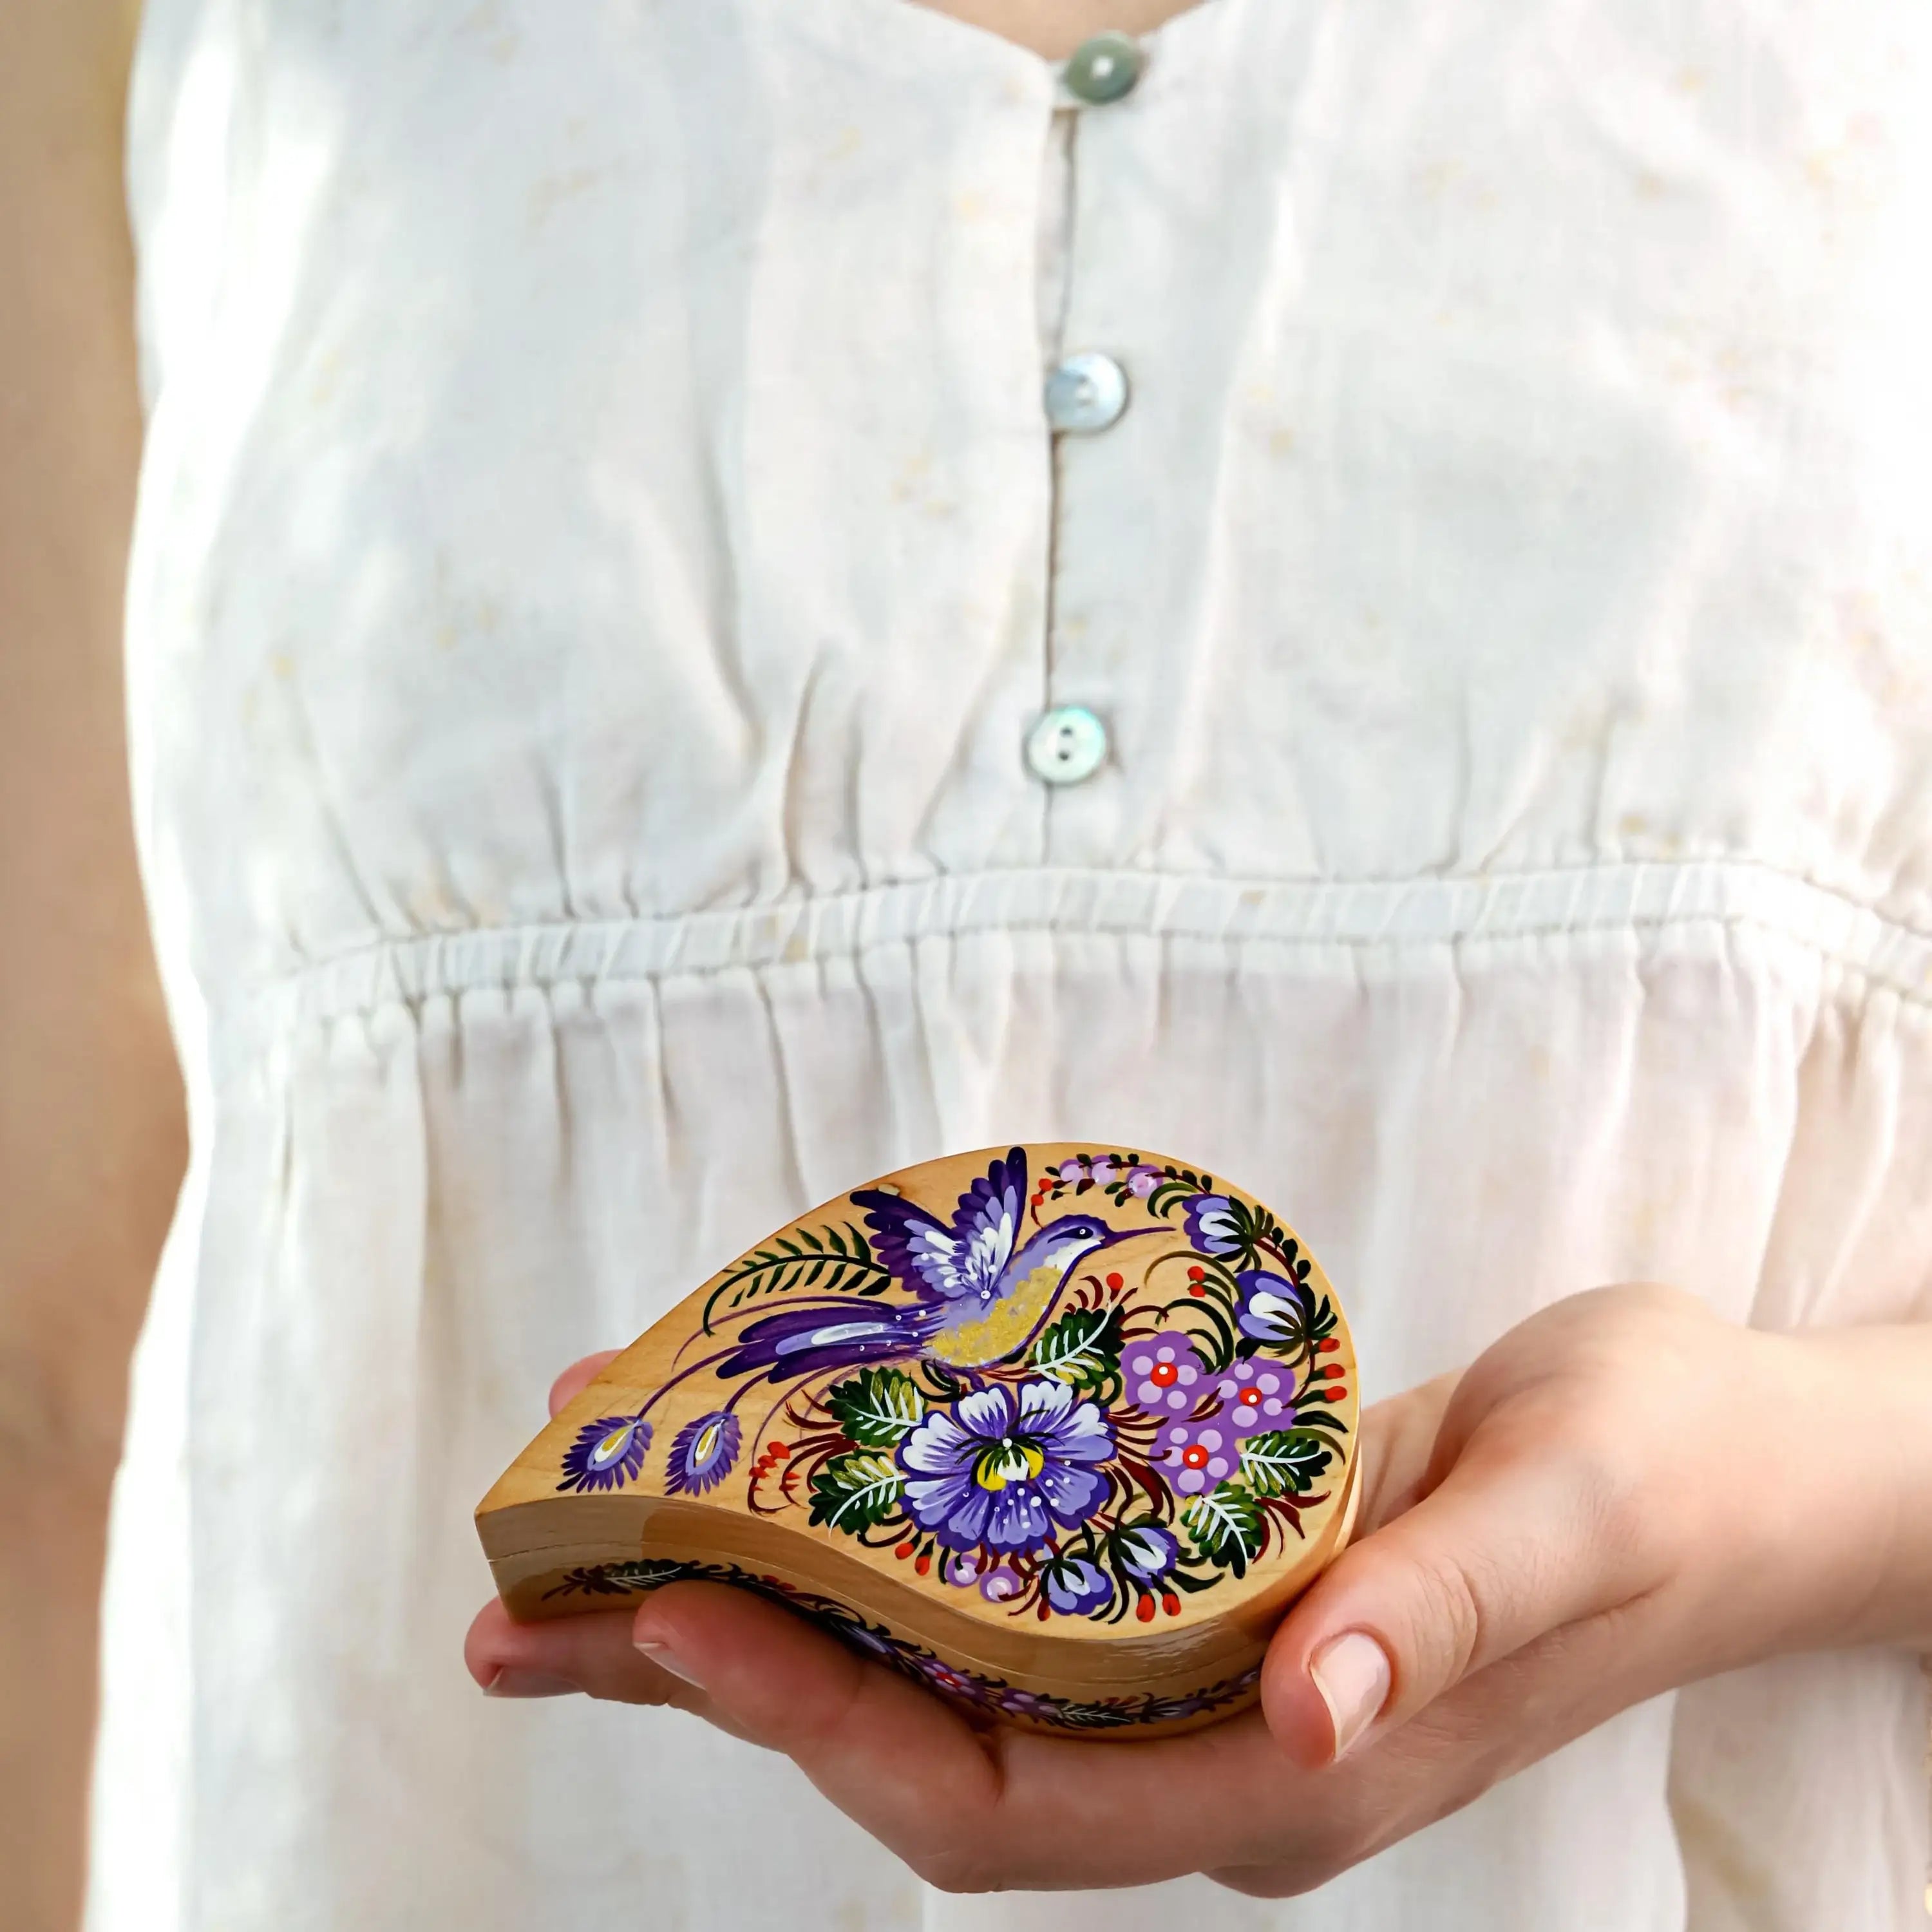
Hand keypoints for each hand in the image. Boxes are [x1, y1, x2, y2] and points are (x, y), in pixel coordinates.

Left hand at [466, 1287, 1931, 1894]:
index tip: (680, 1608)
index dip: (823, 1718)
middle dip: (719, 1671)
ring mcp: (1183, 1663)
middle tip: (533, 1600)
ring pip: (926, 1659)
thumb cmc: (1656, 1479)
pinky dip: (866, 1522)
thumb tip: (1310, 1716)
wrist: (1709, 1452)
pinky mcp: (1180, 1575)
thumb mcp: (1569, 1517)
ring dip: (758, 1593)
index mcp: (1274, 1777)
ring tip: (606, 1514)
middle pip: (908, 1742)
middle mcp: (1198, 1741)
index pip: (995, 1794)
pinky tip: (791, 1451)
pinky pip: (984, 1571)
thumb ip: (1439, 1622)